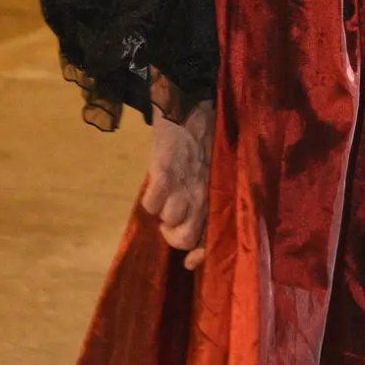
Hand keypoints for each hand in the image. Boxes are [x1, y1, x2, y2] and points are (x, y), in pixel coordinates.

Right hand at [140, 99, 213, 270]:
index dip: (199, 254)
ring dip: (162, 214)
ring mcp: (183, 183)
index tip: (189, 261)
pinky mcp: (164, 169)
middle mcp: (202, 195)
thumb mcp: (210, 174)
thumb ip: (205, 203)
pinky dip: (150, 199)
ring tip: (165, 196)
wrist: (188, 103)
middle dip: (172, 234)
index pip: (210, 238)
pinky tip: (155, 185)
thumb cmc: (203, 141)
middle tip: (169, 218)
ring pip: (169, 221)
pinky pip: (152, 202)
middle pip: (184, 238)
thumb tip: (193, 247)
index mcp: (214, 196)